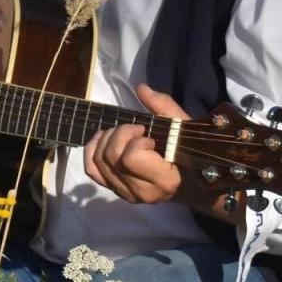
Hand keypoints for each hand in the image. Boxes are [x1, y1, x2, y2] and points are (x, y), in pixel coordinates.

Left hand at [84, 83, 189, 204]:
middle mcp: (142, 192)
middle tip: (136, 129)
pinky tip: (103, 139)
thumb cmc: (189, 152)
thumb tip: (141, 88)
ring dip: (107, 139)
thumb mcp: (183, 127)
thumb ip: (164, 107)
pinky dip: (92, 150)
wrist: (190, 181)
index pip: (131, 158)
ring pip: (98, 161)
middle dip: (120, 134)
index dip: (136, 140)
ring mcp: (126, 193)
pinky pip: (92, 169)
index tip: (148, 134)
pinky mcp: (115, 190)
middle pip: (111, 157)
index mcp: (164, 180)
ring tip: (124, 134)